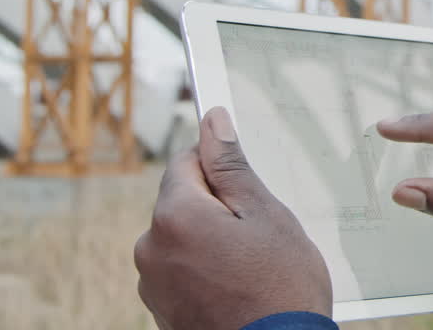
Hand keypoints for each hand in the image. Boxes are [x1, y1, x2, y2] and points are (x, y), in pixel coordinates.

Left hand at [134, 107, 331, 328]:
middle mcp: (151, 247)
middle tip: (259, 234)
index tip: (248, 190)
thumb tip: (212, 121)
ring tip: (251, 268)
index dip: (221, 169)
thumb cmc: (281, 287)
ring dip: (211, 241)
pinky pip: (181, 271)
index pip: (186, 161)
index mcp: (174, 215)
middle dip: (217, 208)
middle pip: (183, 201)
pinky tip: (237, 287)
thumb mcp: (265, 214)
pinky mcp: (160, 311)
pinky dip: (204, 271)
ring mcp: (152, 284)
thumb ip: (231, 165)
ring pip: (183, 237)